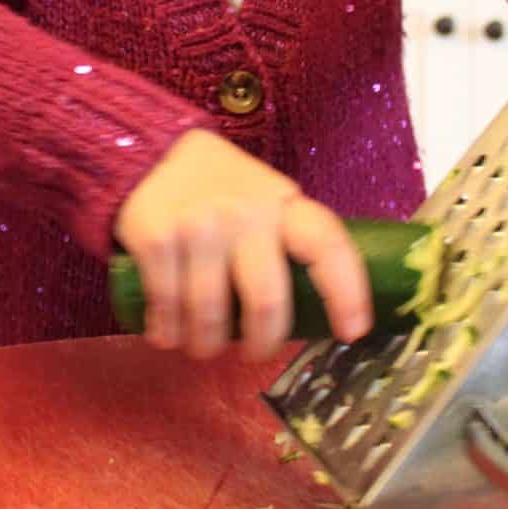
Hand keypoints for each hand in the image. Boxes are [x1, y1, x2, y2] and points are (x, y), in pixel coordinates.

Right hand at [113, 129, 370, 362]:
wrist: (154, 153)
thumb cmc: (224, 190)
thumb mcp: (266, 201)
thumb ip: (287, 242)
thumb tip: (314, 312)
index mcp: (284, 206)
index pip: (327, 246)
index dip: (347, 292)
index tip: (353, 331)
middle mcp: (246, 214)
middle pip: (266, 299)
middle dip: (262, 343)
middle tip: (255, 355)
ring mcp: (199, 225)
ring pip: (210, 314)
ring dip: (206, 345)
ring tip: (203, 347)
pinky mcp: (157, 238)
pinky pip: (167, 306)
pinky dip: (168, 332)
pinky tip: (168, 333)